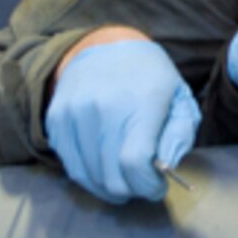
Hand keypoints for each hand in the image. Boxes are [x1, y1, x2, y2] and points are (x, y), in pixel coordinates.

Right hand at [44, 38, 198, 202]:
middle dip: (131, 190)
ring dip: (109, 187)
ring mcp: (76, 112)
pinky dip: (89, 176)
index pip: (135, 163)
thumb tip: (165, 168)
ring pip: (89, 176)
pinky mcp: (57, 119)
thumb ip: (179, 137)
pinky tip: (103, 167)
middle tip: (140, 183)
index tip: (157, 187)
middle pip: (111, 176)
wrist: (106, 47)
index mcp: (142, 102)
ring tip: (123, 178)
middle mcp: (104, 106)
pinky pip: (71, 166)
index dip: (148, 186)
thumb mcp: (180, 100)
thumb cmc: (150, 80)